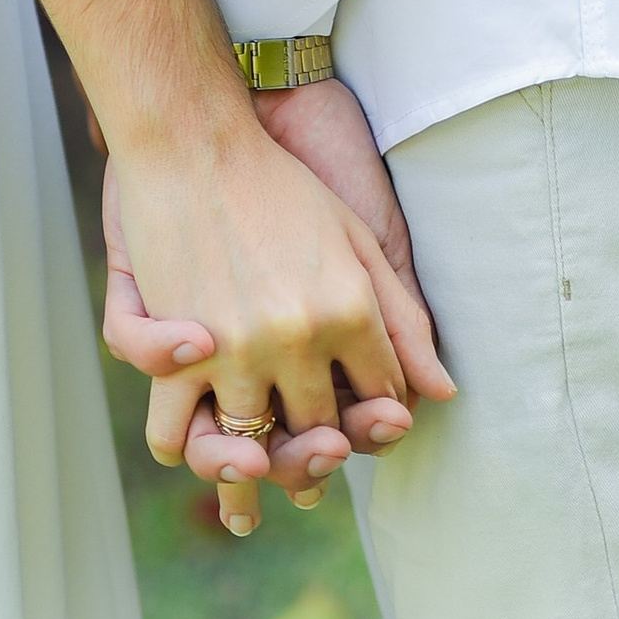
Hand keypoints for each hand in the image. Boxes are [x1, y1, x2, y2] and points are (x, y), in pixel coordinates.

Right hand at [98, 123, 440, 536]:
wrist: (195, 137)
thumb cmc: (282, 182)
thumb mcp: (358, 239)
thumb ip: (403, 318)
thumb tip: (442, 394)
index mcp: (350, 311)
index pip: (380, 397)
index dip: (376, 413)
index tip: (364, 413)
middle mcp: (296, 339)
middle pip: (319, 431)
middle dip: (321, 448)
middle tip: (314, 454)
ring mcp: (233, 349)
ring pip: (252, 450)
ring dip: (253, 475)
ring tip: (252, 480)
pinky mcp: (177, 348)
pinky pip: (176, 432)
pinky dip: (188, 448)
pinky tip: (202, 442)